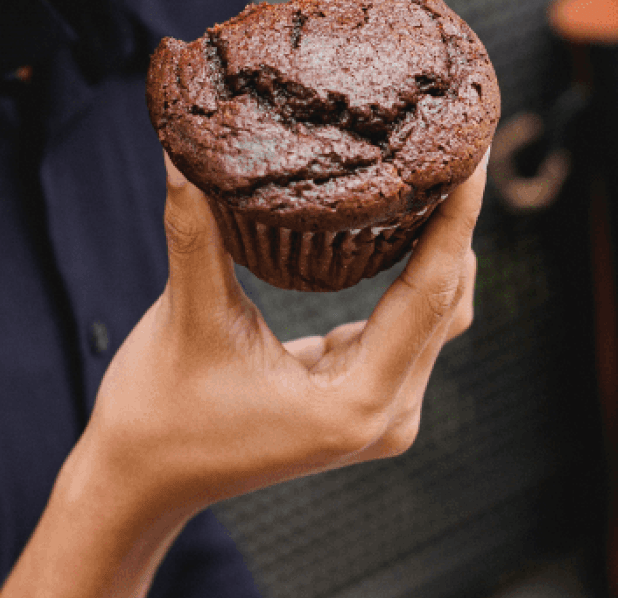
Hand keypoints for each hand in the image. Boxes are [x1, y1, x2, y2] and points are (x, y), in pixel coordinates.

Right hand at [81, 153, 481, 511]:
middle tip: (460, 134)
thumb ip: (195, 231)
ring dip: (438, 245)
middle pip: (446, 302)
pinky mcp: (362, 399)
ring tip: (441, 163)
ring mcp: (378, 412)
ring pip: (432, 314)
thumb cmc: (160, 415)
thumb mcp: (186, 317)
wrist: (142, 482)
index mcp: (355, 404)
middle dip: (456, 221)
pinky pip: (405, 325)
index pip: (429, 293)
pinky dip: (409, 273)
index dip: (457, 219)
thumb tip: (182, 150)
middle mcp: (385, 414)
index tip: (474, 150)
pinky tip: (405, 216)